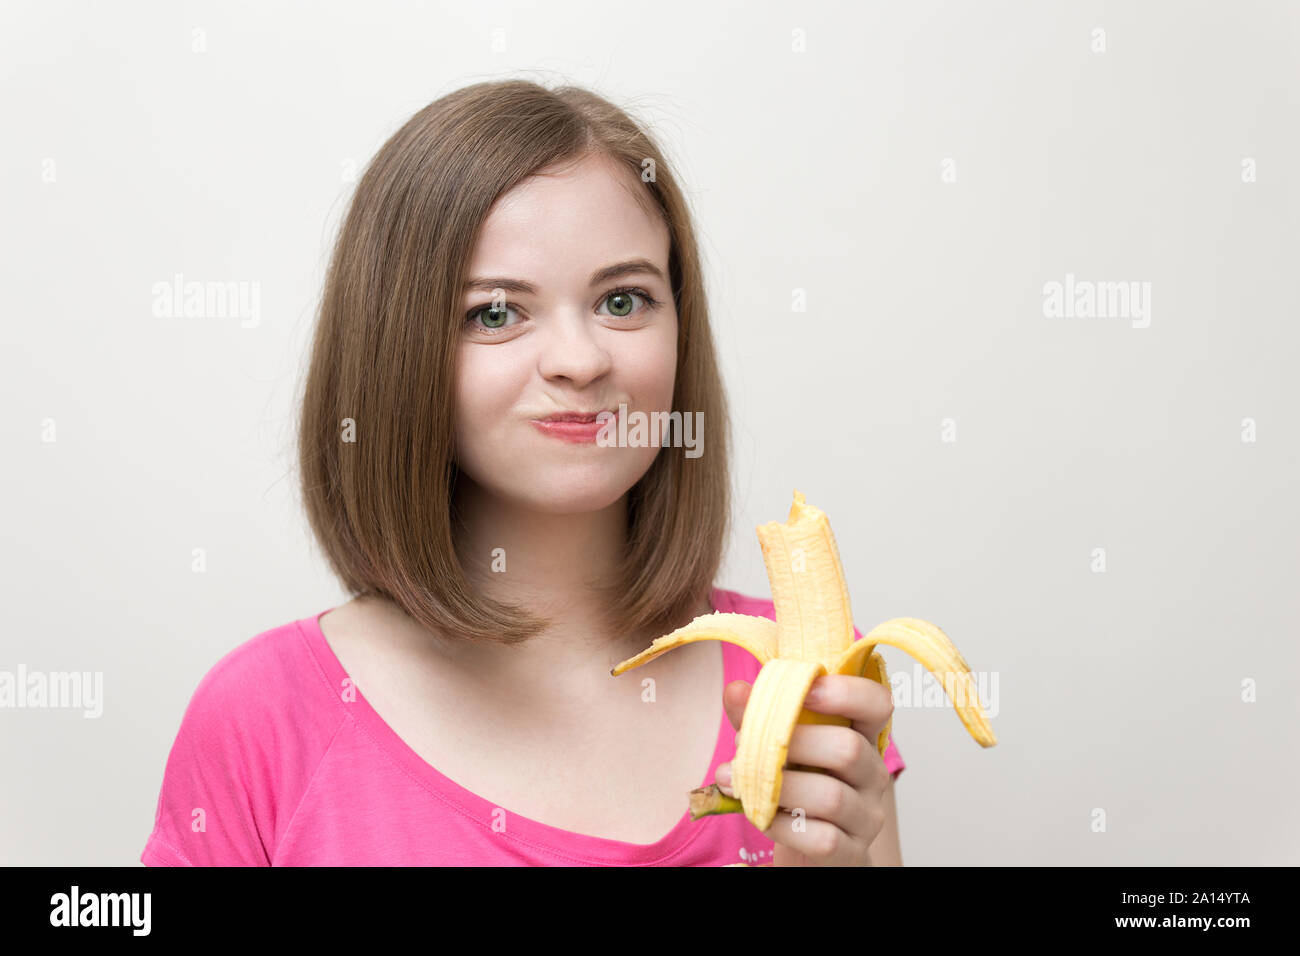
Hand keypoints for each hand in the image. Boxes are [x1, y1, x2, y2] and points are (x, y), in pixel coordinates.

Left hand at [715, 674, 893, 865]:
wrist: (808, 848)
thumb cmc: (795, 785)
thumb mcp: (777, 746)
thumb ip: (758, 717)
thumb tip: (736, 690)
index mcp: (861, 736)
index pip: (878, 704)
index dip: (846, 692)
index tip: (806, 690)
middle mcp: (873, 774)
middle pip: (848, 749)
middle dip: (793, 742)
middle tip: (745, 742)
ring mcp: (866, 816)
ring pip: (831, 796)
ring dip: (778, 785)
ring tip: (738, 779)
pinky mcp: (850, 852)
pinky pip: (821, 838)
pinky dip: (782, 825)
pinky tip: (760, 815)